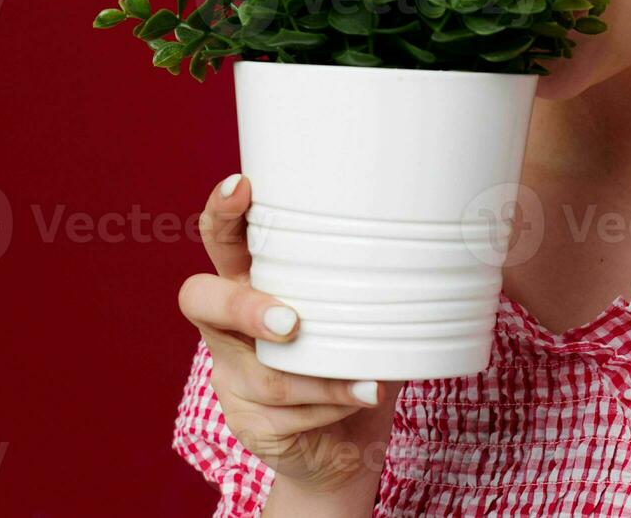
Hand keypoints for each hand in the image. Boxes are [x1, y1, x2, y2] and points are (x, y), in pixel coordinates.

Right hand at [178, 174, 403, 502]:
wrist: (349, 445)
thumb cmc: (358, 359)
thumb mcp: (369, 313)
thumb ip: (377, 284)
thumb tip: (428, 249)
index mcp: (256, 282)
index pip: (223, 239)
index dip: (222, 212)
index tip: (241, 186)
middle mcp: (231, 327)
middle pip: (203, 299)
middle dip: (244, 306)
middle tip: (291, 322)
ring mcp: (232, 376)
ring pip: (265, 373)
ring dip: (324, 380)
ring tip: (370, 385)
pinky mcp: (246, 422)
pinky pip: (285, 414)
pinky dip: (331, 406)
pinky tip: (357, 400)